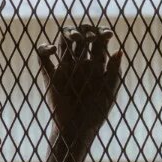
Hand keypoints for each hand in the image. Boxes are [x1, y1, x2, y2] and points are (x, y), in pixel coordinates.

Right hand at [39, 25, 122, 142]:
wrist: (76, 129)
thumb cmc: (96, 113)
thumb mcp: (109, 92)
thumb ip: (115, 72)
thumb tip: (119, 50)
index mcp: (96, 64)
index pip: (98, 41)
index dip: (102, 33)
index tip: (107, 35)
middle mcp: (80, 63)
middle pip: (80, 37)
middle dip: (85, 31)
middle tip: (89, 37)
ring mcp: (64, 68)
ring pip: (62, 42)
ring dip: (68, 34)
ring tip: (75, 38)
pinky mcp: (49, 75)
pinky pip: (42, 57)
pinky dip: (44, 48)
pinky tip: (52, 50)